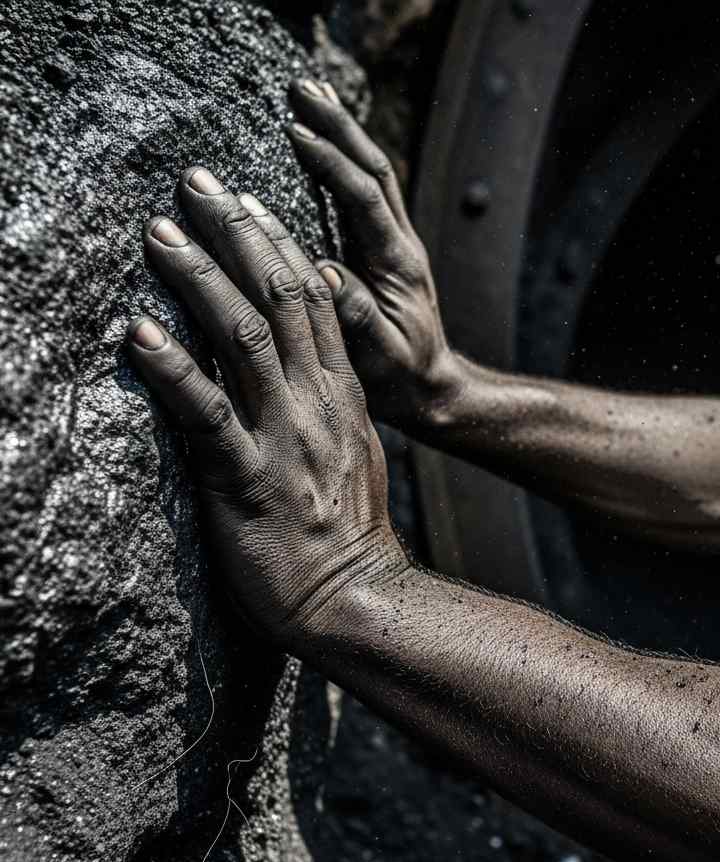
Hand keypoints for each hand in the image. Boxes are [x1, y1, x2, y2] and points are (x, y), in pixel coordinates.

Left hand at [128, 167, 408, 644]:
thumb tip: (303, 371)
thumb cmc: (345, 532)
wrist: (354, 595)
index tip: (246, 200)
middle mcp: (316, 403)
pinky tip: (138, 333)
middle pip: (280, 299)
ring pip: (244, 340)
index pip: (313, 300)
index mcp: (340, 394)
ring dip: (201, 280)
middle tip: (197, 182)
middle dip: (238, 234)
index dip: (277, 243)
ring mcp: (283, 438)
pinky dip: (173, 369)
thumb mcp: (352, 454)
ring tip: (160, 233)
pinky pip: (207, 415)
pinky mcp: (246, 479)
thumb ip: (328, 406)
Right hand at [285, 78, 464, 430]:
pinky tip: (325, 143)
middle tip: (301, 89)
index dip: (332, 162)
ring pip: (373, 175)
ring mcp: (395, 245)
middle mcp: (400, 245)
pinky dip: (345, 161)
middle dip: (339, 126)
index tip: (295, 132)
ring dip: (344, 134)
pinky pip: (365, 195)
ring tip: (312, 96)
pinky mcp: (385, 252)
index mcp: (397, 264)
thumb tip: (325, 272)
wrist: (431, 388)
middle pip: (373, 169)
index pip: (364, 198)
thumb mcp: (380, 356)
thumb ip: (357, 315)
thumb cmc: (402, 377)